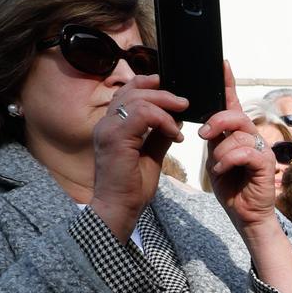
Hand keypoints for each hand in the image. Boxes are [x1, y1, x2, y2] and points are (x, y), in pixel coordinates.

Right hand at [87, 74, 185, 237]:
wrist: (119, 208)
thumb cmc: (132, 187)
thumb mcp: (152, 156)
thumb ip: (160, 136)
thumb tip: (175, 119)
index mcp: (112, 125)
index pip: (126, 93)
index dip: (145, 84)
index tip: (168, 87)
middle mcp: (106, 123)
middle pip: (132, 92)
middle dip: (162, 93)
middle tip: (184, 103)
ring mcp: (108, 129)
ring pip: (138, 100)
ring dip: (165, 106)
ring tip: (181, 120)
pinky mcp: (115, 138)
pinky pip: (142, 115)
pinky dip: (162, 120)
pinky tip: (174, 134)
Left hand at [199, 63, 278, 233]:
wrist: (245, 215)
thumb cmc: (231, 186)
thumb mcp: (215, 156)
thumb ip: (213, 138)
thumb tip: (205, 123)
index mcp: (238, 133)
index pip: (232, 102)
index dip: (227, 82)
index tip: (222, 63)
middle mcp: (253, 137)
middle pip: (236, 115)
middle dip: (217, 121)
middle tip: (203, 135)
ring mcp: (262, 150)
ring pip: (238, 135)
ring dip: (221, 151)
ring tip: (217, 167)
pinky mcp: (266, 164)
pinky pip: (244, 152)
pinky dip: (228, 161)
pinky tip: (222, 171)